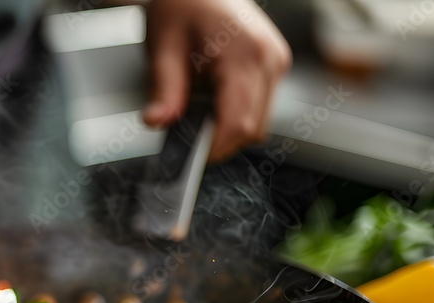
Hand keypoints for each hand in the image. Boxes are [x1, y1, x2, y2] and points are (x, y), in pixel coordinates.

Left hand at [144, 0, 290, 161]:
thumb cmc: (183, 3)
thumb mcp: (163, 47)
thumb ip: (164, 90)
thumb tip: (157, 122)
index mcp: (245, 55)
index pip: (238, 123)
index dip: (214, 148)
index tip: (191, 157)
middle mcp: (268, 59)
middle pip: (252, 128)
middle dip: (219, 140)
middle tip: (187, 132)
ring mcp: (275, 62)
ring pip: (259, 122)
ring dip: (228, 127)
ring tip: (198, 108)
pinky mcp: (274, 65)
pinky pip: (259, 106)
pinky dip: (236, 112)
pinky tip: (213, 98)